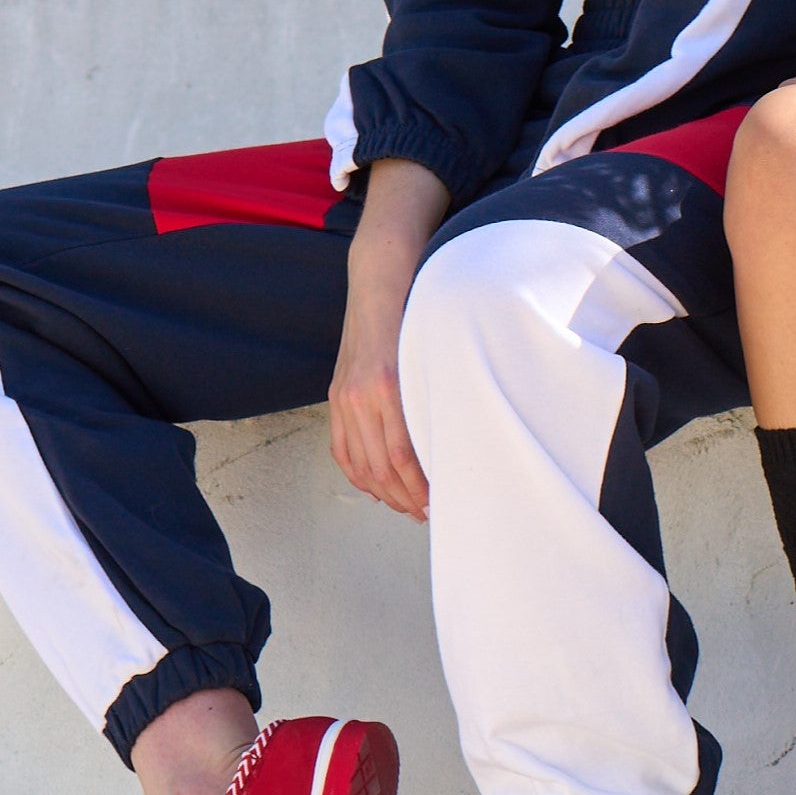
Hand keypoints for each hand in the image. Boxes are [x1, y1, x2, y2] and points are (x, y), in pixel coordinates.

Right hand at [325, 158, 446, 520]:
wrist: (381, 281)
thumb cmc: (419, 315)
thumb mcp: (436, 355)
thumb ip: (439, 396)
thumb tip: (458, 444)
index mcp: (388, 385)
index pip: (403, 456)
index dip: (421, 487)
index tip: (441, 503)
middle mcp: (361, 394)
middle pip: (381, 468)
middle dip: (406, 497)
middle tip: (430, 514)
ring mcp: (344, 395)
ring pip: (360, 464)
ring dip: (385, 492)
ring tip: (409, 506)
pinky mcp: (336, 394)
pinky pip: (342, 449)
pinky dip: (360, 475)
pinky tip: (379, 487)